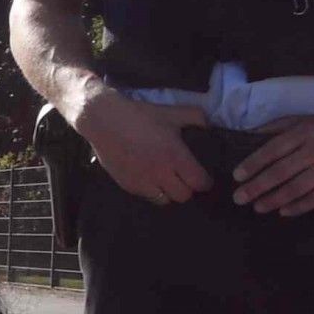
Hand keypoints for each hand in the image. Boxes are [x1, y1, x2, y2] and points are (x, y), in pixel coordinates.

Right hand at [74, 84, 211, 204]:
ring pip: (164, 201)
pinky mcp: (127, 184)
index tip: (204, 178)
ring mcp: (143, 181)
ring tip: (168, 182)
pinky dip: (152, 191)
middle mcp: (161, 173)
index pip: (199, 182)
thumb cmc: (140, 116)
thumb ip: (195, 118)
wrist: (105, 121)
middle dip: (188, 189)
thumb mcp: (172, 112)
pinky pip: (146, 196)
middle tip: (186, 180)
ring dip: (169, 193)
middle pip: (183, 196)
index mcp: (175, 156)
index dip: (205, 182)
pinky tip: (150, 179)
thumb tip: (208, 126)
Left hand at [232, 107, 313, 215]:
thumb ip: (278, 126)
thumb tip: (250, 134)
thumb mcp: (306, 119)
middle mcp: (313, 150)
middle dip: (257, 187)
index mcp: (303, 133)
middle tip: (239, 198)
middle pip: (280, 171)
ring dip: (274, 199)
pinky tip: (284, 212)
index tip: (237, 176)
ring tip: (258, 207)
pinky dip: (300, 206)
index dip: (253, 164)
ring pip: (297, 187)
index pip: (272, 150)